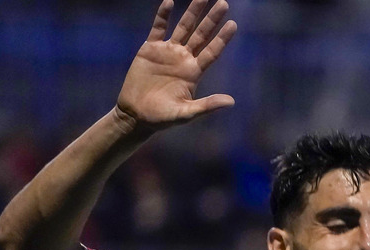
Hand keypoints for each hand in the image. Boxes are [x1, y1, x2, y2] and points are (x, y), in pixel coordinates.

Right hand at [114, 0, 237, 134]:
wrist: (136, 115)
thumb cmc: (162, 118)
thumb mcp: (186, 113)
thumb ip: (207, 105)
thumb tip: (231, 102)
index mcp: (194, 72)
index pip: (212, 51)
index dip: (222, 38)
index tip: (233, 24)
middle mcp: (184, 59)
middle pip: (201, 34)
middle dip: (212, 19)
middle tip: (224, 3)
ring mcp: (167, 52)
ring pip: (183, 27)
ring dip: (193, 12)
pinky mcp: (150, 49)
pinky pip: (158, 28)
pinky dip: (163, 15)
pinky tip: (170, 2)